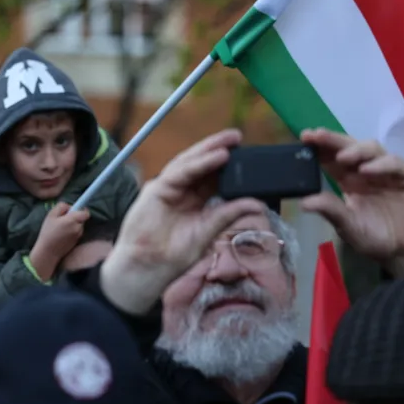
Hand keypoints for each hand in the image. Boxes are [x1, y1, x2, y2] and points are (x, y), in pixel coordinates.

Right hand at [29, 202, 89, 280]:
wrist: (48, 252)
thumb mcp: (51, 215)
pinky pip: (77, 232)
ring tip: (62, 227)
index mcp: (73, 220)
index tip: (76, 209)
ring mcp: (79, 236)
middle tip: (64, 218)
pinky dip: (72, 231)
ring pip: (79, 225)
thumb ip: (62, 207)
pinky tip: (63, 234)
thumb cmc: (48, 232)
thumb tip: (70, 207)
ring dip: (74, 224)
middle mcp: (78, 228)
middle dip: (76, 216)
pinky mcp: (77, 241)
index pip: (86, 212)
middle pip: (82, 218)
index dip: (82, 209)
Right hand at [100, 129, 267, 314]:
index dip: (227, 166)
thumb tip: (256, 203)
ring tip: (229, 141)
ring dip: (209, 150)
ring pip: (189, 163)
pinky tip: (217, 156)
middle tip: (237, 136)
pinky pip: (180, 172)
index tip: (246, 156)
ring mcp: (167, 188)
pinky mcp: (157, 189)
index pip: (212, 177)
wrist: (148, 268)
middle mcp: (180, 191)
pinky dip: (199, 163)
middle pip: (200, 165)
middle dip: (218, 149)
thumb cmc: (173, 255)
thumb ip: (228, 215)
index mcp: (194, 201)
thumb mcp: (207, 232)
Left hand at [299, 128, 403, 276]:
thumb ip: (330, 211)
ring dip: (355, 149)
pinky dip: (381, 164)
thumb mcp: (347, 226)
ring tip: (342, 157)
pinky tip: (367, 170)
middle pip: (348, 147)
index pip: (331, 157)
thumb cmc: (373, 237)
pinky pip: (395, 163)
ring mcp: (387, 170)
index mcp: (347, 179)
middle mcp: (365, 170)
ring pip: (371, 149)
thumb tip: (303, 203)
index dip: (319, 147)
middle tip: (316, 135)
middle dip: (332, 140)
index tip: (304, 138)